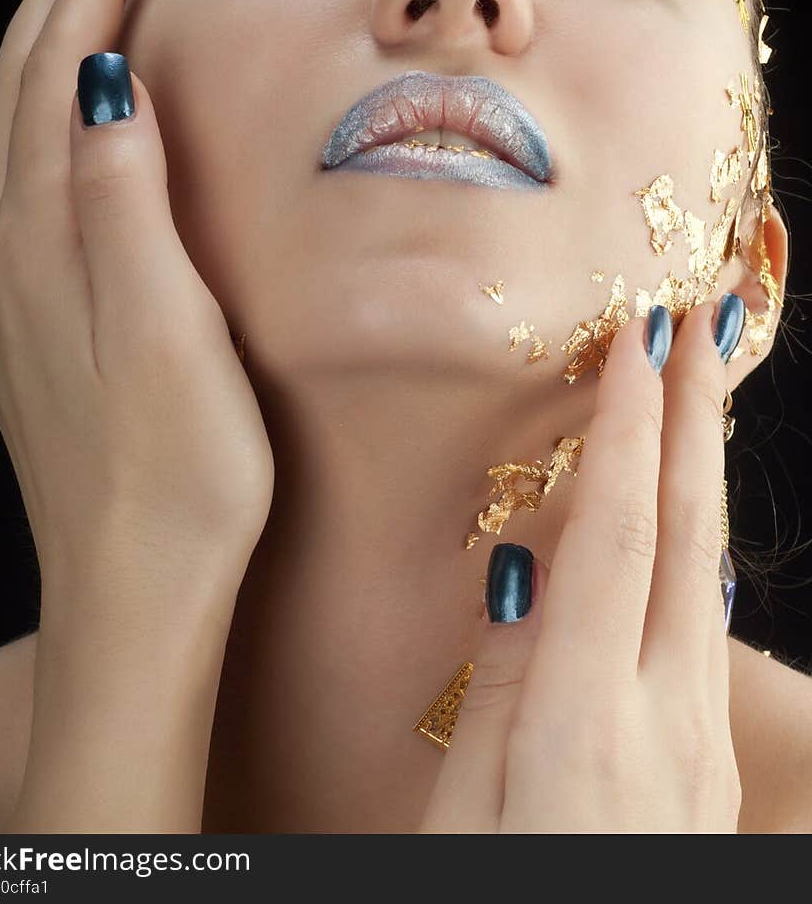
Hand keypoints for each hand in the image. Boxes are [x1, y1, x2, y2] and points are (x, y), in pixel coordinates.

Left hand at [0, 0, 274, 587]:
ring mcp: (7, 291)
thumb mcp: (165, 325)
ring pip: (11, 134)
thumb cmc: (178, 465)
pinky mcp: (27, 324)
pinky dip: (41, 116)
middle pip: (18, 92)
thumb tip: (100, 81)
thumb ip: (123, 200)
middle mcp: (4, 254)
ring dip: (42, 49)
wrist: (135, 587)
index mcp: (39, 241)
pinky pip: (19, 183)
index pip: (56, 77)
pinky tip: (67, 117)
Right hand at [419, 303, 742, 833]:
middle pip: (689, 537)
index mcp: (584, 721)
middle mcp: (664, 718)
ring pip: (708, 573)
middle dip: (694, 418)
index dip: (626, 432)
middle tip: (696, 322)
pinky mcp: (703, 766)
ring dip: (702, 470)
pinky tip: (680, 518)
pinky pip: (702, 624)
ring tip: (695, 391)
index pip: (615, 538)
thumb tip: (526, 572)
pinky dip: (693, 543)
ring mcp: (698, 743)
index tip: (633, 342)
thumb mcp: (460, 817)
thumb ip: (499, 690)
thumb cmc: (494, 902)